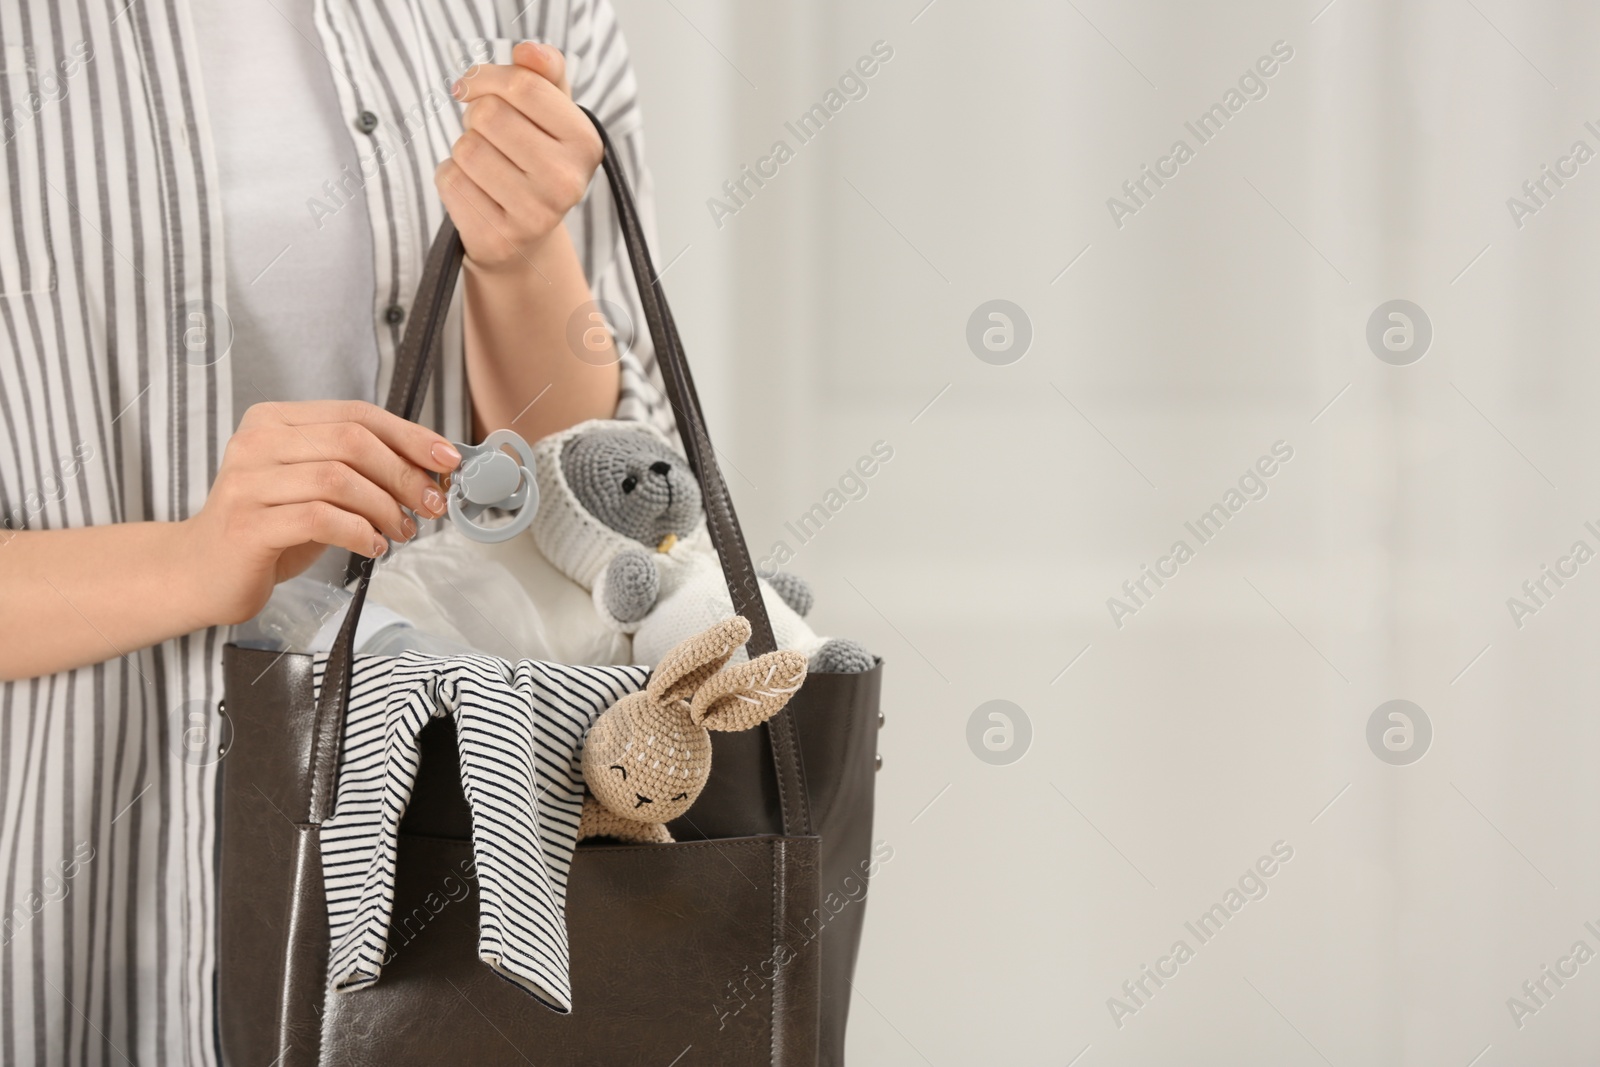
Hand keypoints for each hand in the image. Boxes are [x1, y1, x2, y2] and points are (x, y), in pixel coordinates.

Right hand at [177, 400, 461, 625]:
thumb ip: (359, 470)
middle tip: (431, 505)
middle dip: (405, 474)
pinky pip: (320, 518)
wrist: (200, 572)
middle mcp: (257, 442)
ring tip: (401, 531)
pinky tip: (372, 546)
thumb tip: (430, 469)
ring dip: (385, 508)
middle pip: (352, 442)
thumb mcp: (316, 488)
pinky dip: (359, 532)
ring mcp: (248, 482)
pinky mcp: (248, 524)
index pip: (356, 415)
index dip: (409, 436)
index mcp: (274, 421)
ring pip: (339, 479)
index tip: (447, 460)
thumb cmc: (269, 528)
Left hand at [437, 42, 603, 272]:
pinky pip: (451, 181)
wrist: (524, 239)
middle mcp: (567, 182)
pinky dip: (452, 179)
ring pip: (466, 148)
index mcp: (585, 142)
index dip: (486, 77)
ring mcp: (534, 215)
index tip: (472, 86)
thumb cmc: (533, 161)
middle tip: (487, 136)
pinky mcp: (499, 238)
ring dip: (464, 150)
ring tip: (485, 167)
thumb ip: (544, 74)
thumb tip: (529, 51)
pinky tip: (475, 192)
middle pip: (489, 115)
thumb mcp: (549, 115)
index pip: (523, 84)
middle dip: (475, 118)